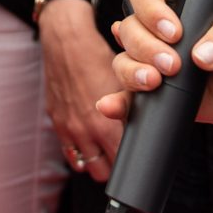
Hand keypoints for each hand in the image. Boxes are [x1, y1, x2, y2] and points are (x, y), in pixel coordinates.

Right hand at [39, 0, 124, 179]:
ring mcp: (68, 129)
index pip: (122, 160)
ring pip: (87, 166)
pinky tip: (91, 145)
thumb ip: (134, 108)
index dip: (133, 161)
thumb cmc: (97, 58)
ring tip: (110, 153)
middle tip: (128, 156)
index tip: (140, 157)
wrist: (65, 42)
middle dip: (117, 166)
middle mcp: (84, 132)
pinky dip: (81, 155)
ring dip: (99, 163)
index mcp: (104, 124)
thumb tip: (155, 123)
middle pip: (104, 171)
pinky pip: (70, 154)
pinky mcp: (56, 122)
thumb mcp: (124, 83)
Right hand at [97, 0, 212, 145]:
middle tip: (174, 64)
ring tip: (157, 82)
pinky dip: (118, 103)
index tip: (175, 32)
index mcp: (183, 8)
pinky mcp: (163, 97)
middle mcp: (165, 35)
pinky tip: (113, 106)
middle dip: (145, 46)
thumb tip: (201, 55)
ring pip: (124, 60)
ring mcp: (161, 66)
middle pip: (129, 29)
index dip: (151, 11)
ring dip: (132, 70)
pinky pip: (131, 98)